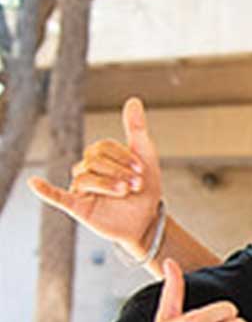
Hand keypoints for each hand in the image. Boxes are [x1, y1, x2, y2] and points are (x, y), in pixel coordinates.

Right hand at [31, 97, 165, 259]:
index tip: (142, 170)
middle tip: (137, 184)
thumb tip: (133, 100)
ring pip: (85, 177)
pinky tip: (34, 183)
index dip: (123, 156)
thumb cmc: (143, 189)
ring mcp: (80, 188)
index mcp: (100, 157)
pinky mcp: (77, 206)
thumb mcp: (145, 157)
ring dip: (107, 183)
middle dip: (118, 171)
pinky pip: (56, 196)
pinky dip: (45, 189)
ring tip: (125, 192)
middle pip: (93, 161)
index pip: (103, 147)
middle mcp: (86, 170)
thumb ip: (136, 130)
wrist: (146, 221)